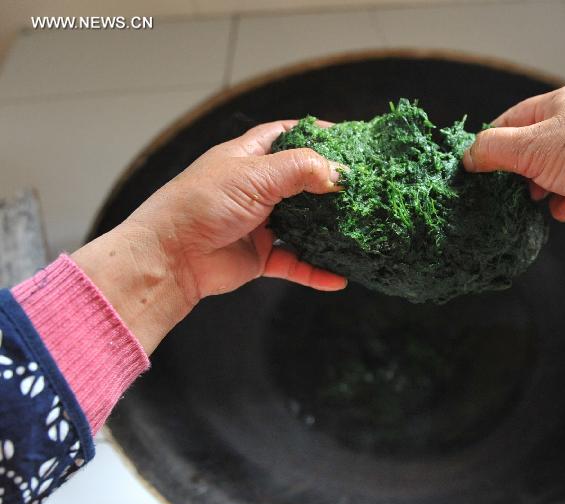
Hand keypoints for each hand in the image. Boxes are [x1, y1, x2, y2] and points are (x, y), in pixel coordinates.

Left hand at [72, 120, 346, 352]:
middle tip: (363, 185)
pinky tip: (338, 277)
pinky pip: (296, 262)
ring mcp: (259, 222)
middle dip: (331, 183)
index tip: (348, 137)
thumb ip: (301, 170)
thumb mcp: (255, 176)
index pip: (287, 135)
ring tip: (360, 226)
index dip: (315, 133)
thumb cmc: (201, 205)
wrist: (169, 256)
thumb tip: (340, 172)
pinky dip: (316, 271)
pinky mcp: (260, 255)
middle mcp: (255, 187)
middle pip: (302, 180)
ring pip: (304, 223)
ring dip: (329, 227)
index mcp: (248, 157)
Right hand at [463, 84, 564, 255]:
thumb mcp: (528, 147)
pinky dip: (564, 203)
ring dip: (541, 189)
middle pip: (533, 148)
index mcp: (563, 102)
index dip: (493, 141)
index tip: (477, 164)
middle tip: (507, 186)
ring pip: (552, 174)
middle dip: (520, 170)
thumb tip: (468, 157)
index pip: (515, 117)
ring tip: (539, 198)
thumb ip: (492, 149)